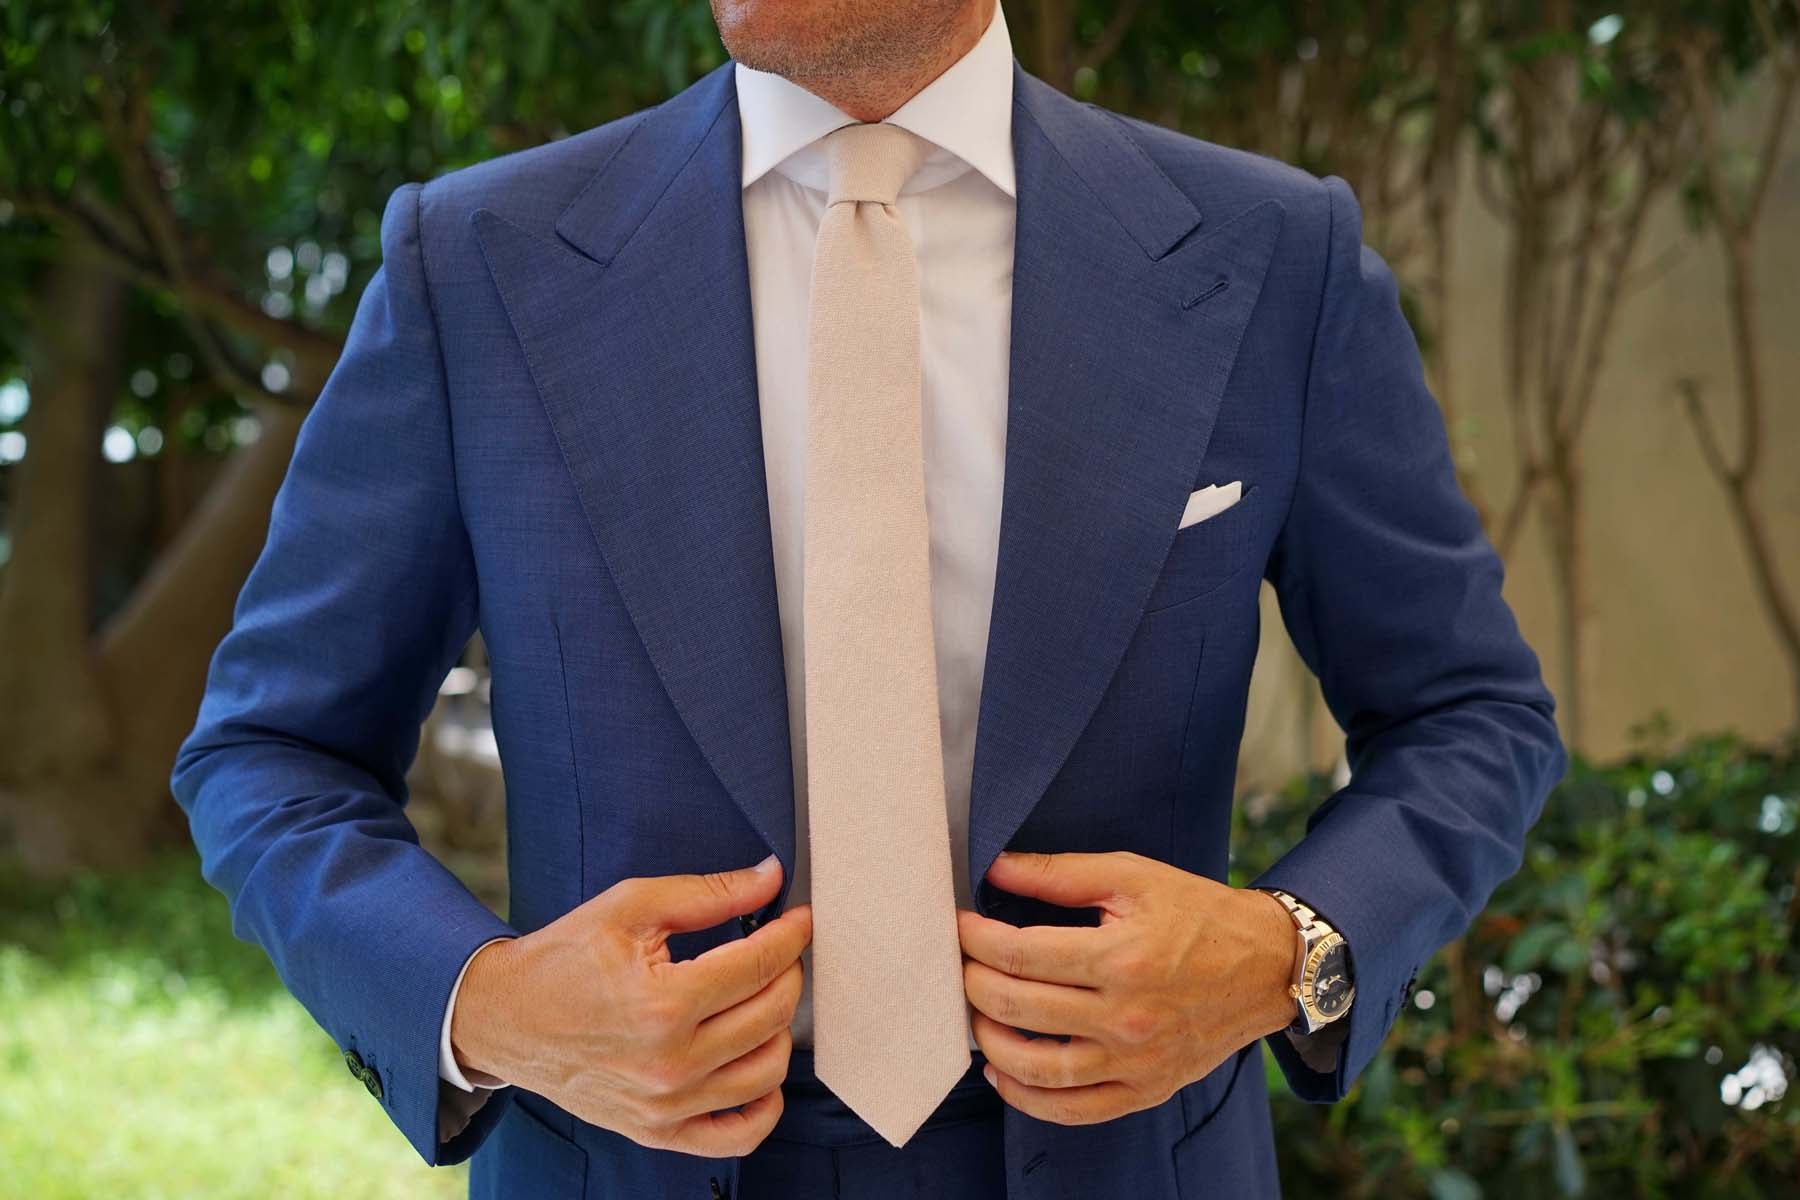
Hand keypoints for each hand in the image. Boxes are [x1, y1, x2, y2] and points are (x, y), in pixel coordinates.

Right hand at [450, 854, 810, 1155]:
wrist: (504, 1018)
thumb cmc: (563, 958)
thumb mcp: (629, 907)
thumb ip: (707, 894)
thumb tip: (769, 878)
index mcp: (663, 1003)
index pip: (759, 965)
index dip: (791, 934)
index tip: (800, 918)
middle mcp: (670, 1064)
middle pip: (773, 1015)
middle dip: (788, 972)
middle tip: (776, 950)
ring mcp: (666, 1106)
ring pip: (768, 1072)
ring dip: (780, 1028)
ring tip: (762, 998)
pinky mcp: (657, 1131)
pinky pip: (738, 1137)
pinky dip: (764, 1105)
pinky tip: (757, 1066)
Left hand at [956, 850, 1295, 1125]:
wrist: (1266, 966)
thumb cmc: (1198, 915)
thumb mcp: (1132, 877)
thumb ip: (1060, 873)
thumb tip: (996, 868)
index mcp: (1121, 958)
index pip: (1020, 955)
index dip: (976, 939)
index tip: (959, 926)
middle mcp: (1126, 1017)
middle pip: (1018, 1008)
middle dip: (972, 982)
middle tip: (960, 963)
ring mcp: (1135, 1062)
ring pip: (1036, 1068)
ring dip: (990, 1040)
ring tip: (975, 1014)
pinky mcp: (1145, 1090)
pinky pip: (1073, 1109)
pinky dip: (1027, 1097)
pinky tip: (1003, 1073)